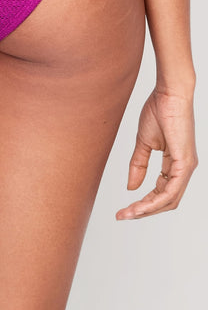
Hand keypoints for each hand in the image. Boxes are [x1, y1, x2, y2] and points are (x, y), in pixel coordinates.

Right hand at [116, 86, 197, 219]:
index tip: (123, 208)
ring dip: (147, 209)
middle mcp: (184, 168)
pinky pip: (171, 190)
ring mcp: (186, 167)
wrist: (168, 93)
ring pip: (169, 200)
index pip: (161, 192)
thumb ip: (138, 164)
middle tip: (123, 215)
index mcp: (176, 163)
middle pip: (166, 201)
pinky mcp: (185, 163)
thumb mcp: (144, 142)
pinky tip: (141, 204)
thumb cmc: (159, 110)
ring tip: (128, 213)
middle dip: (144, 211)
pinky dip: (155, 200)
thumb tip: (131, 187)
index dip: (143, 202)